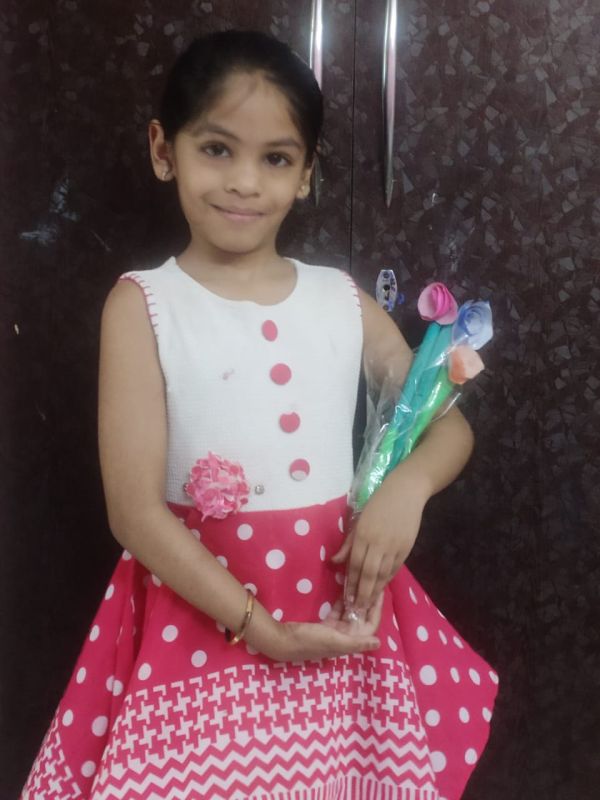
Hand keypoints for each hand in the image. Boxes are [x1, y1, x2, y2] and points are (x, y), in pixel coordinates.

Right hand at [261, 594, 382, 661]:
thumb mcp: (333, 641)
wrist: (282, 640)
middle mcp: (345, 637)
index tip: (379, 591)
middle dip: (367, 602)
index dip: (376, 610)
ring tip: (360, 583)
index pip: (370, 626)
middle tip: (371, 583)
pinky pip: (338, 611)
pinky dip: (341, 601)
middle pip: (362, 619)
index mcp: (349, 642)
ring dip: (355, 600)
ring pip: (350, 614)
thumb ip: (356, 642)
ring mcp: (334, 631)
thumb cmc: (309, 641)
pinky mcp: (325, 625)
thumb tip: (378, 642)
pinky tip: (345, 588)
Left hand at [332, 464, 428, 611]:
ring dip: (374, 591)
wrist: (405, 492)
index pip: (354, 564)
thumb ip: (348, 543)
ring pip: (382, 575)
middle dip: (362, 593)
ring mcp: (393, 547)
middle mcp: (377, 543)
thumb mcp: (359, 520)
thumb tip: (335, 561)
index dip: (350, 582)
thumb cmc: (378, 504)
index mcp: (363, 534)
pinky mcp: (406, 549)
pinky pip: (394, 570)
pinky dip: (387, 581)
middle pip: (368, 574)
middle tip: (357, 608)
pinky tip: (381, 589)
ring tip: (367, 604)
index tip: (346, 597)